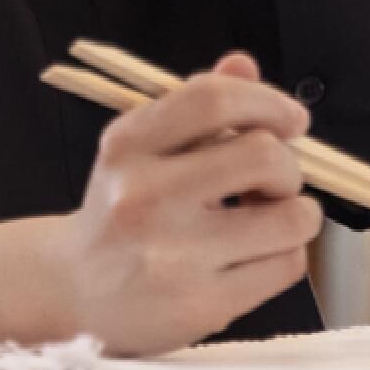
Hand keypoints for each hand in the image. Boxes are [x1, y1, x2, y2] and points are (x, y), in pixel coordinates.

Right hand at [48, 53, 318, 353]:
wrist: (72, 292)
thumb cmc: (124, 209)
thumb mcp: (143, 149)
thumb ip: (196, 107)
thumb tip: (243, 63)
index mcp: (128, 146)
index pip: (213, 99)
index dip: (268, 101)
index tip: (291, 120)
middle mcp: (143, 197)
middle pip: (263, 155)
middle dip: (288, 166)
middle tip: (273, 182)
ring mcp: (171, 257)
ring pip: (289, 217)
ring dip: (297, 213)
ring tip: (270, 219)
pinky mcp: (199, 306)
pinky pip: (286, 265)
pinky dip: (286, 254)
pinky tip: (255, 256)